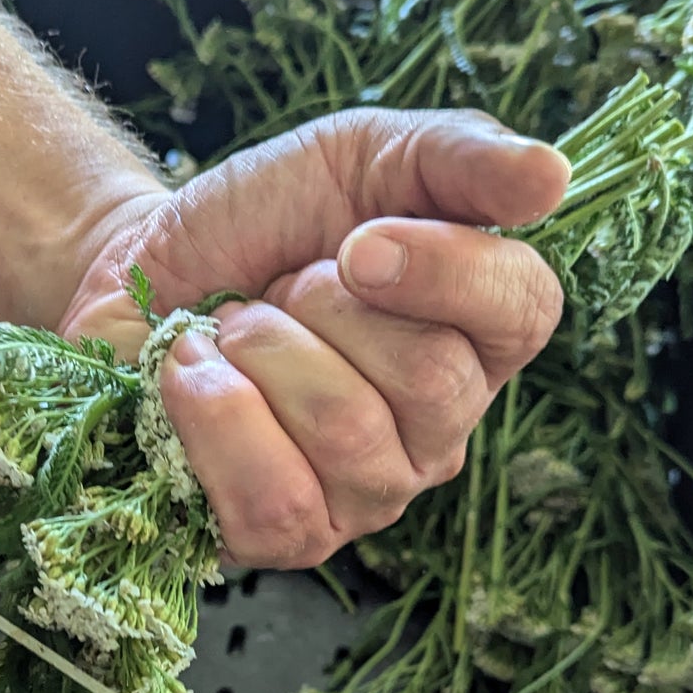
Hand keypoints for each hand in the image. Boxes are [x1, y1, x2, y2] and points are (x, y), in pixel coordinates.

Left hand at [60, 108, 567, 567]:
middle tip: (279, 289)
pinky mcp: (289, 537)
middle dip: (325, 307)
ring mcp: (369, 494)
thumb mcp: (362, 155)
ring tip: (230, 331)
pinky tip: (194, 379)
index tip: (356, 241)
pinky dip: (213, 416)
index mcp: (479, 335)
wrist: (142, 268)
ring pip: (348, 436)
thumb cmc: (266, 220)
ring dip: (262, 352)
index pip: (526, 312)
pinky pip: (276, 500)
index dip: (446, 272)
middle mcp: (441, 429)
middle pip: (432, 380)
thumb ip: (458, 157)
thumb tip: (550, 174)